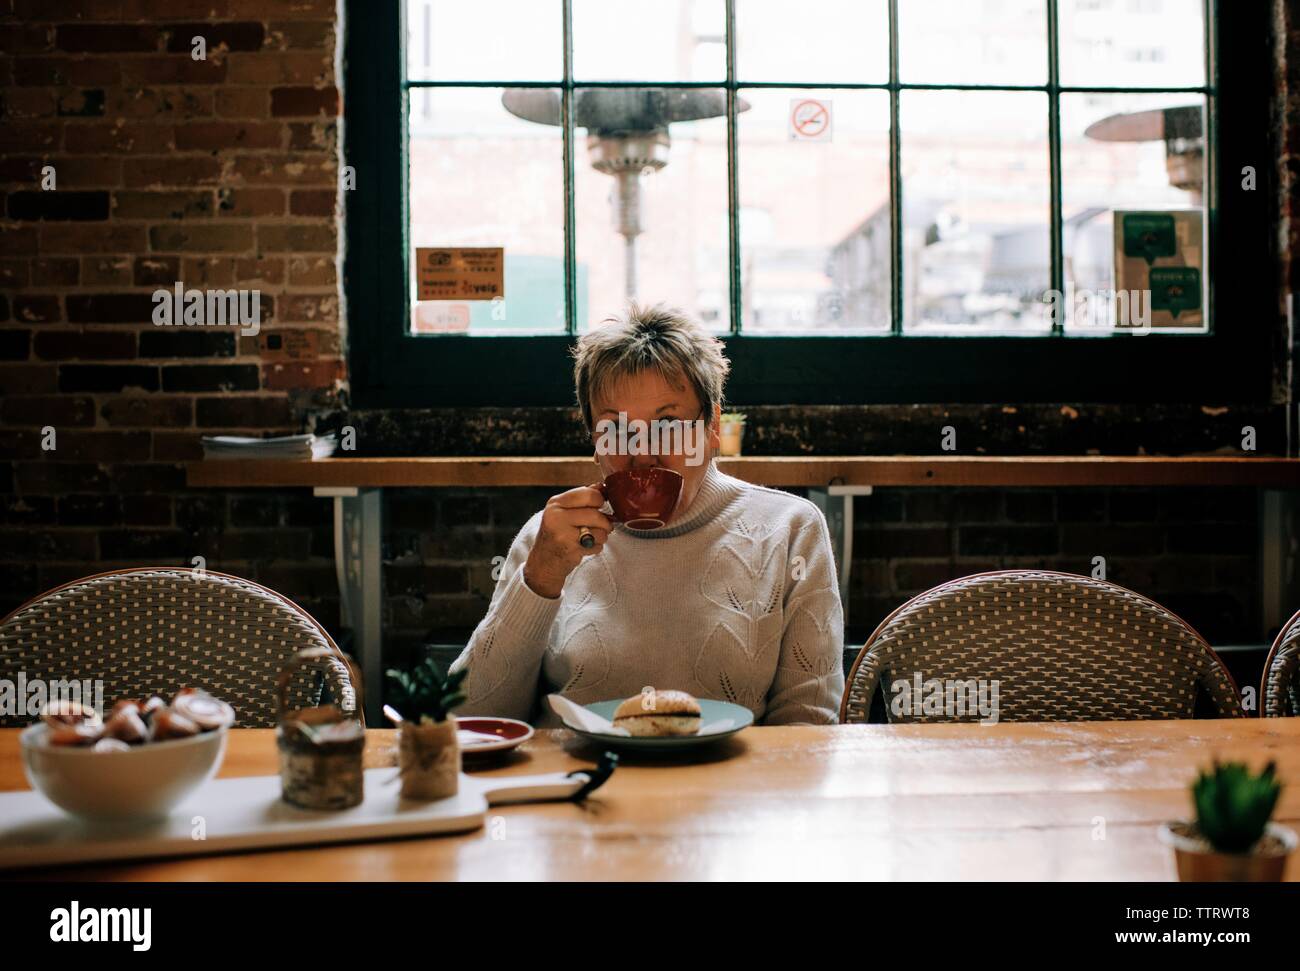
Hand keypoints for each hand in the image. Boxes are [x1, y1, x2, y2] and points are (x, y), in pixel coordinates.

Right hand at [522, 482, 611, 597]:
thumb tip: (602, 486)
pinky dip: (596, 547)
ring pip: (599, 531)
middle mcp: (556, 517)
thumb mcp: (563, 512)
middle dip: (605, 522)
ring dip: (602, 536)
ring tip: (591, 538)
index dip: (600, 500)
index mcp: (555, 503)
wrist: (543, 561)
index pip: (588, 494)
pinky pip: (596, 545)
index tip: (600, 505)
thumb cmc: (556, 533)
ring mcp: (562, 534)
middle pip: (595, 514)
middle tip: (604, 526)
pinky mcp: (570, 549)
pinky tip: (584, 547)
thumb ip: (582, 498)